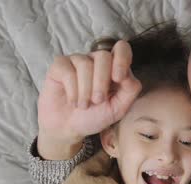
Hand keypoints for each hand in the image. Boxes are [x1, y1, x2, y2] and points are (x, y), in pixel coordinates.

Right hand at [37, 40, 141, 159]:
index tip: (118, 78)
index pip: (122, 48)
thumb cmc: (95, 116)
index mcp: (114, 67)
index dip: (122, 59)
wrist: (69, 128)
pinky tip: (73, 101)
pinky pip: (67, 71)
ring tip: (84, 105)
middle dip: (101, 82)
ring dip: (85, 90)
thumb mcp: (118, 108)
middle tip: (97, 101)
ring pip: (85, 64)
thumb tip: (127, 73)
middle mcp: (96, 60)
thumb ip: (130, 90)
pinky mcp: (59, 65)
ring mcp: (77, 61)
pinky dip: (72, 91)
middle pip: (103, 56)